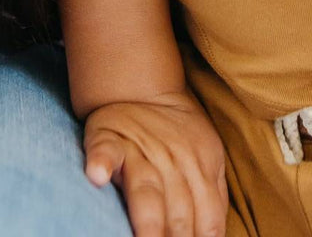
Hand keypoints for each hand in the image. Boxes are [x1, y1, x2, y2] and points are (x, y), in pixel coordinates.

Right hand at [84, 90, 228, 236]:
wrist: (145, 90)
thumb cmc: (178, 135)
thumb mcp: (208, 157)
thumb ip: (214, 196)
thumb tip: (214, 236)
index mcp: (201, 167)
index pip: (206, 217)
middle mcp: (173, 162)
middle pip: (178, 210)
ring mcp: (139, 150)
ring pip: (146, 190)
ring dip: (148, 219)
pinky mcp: (108, 138)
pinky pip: (104, 152)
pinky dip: (101, 163)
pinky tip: (96, 175)